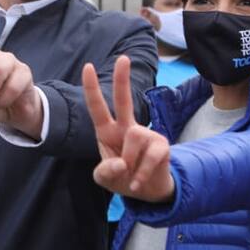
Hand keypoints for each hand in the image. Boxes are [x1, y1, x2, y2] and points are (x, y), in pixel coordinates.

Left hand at [81, 55, 173, 201]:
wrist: (147, 192)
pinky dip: (141, 174)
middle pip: (124, 100)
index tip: (88, 67)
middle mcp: (127, 128)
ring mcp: (146, 134)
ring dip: (130, 162)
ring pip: (135, 136)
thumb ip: (105, 172)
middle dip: (122, 79)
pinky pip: (150, 156)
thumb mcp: (104, 179)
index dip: (92, 88)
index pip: (97, 107)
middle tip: (123, 58)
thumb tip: (122, 163)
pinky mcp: (162, 145)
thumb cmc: (122, 178)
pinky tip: (137, 182)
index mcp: (108, 131)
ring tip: (130, 175)